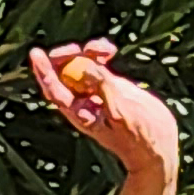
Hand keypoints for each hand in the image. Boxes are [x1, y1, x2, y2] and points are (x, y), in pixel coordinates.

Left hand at [31, 37, 175, 178]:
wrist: (157, 147)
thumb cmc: (139, 136)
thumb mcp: (121, 109)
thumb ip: (102, 85)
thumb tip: (84, 65)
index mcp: (80, 113)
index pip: (54, 89)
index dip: (43, 71)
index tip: (36, 53)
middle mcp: (83, 103)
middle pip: (65, 73)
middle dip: (70, 55)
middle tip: (82, 47)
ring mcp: (96, 94)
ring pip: (82, 65)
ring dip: (89, 52)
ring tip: (107, 49)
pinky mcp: (110, 88)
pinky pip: (98, 66)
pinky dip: (100, 55)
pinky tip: (111, 50)